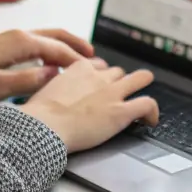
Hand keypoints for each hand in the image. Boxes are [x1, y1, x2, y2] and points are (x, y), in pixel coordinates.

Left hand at [0, 29, 94, 105]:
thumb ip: (28, 81)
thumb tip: (54, 73)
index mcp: (20, 43)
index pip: (58, 49)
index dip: (77, 60)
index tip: (94, 71)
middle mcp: (18, 35)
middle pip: (56, 35)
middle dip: (77, 44)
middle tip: (95, 58)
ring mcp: (11, 38)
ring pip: (46, 37)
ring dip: (65, 44)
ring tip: (81, 57)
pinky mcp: (4, 44)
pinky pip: (36, 42)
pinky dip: (52, 47)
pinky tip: (53, 60)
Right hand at [23, 59, 159, 152]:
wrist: (45, 126)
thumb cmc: (39, 114)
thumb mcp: (44, 91)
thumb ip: (55, 89)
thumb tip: (50, 98)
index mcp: (79, 68)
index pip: (98, 65)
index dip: (101, 75)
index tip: (100, 84)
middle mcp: (99, 76)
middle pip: (118, 72)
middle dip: (119, 82)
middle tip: (119, 95)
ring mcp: (113, 92)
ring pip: (140, 79)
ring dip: (141, 87)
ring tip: (143, 101)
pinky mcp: (122, 112)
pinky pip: (147, 104)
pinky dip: (152, 112)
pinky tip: (150, 120)